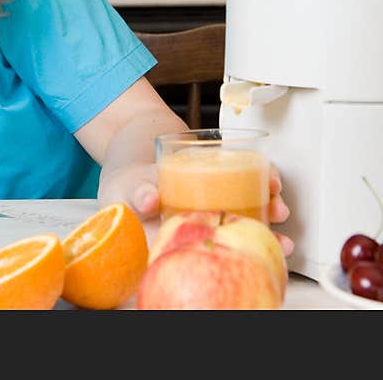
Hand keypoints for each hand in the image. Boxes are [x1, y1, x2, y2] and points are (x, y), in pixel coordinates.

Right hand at [98, 161, 293, 256]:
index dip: (227, 258)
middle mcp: (197, 228)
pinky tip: (271, 180)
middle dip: (259, 241)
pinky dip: (261, 184)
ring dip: (267, 214)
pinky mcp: (220, 188)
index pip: (203, 255)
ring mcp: (210, 209)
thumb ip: (136, 192)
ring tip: (279, 208)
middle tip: (281, 242)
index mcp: (174, 239)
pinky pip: (245, 189)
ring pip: (243, 217)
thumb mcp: (125, 186)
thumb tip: (148, 199)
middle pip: (231, 241)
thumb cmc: (127, 180)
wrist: (133, 150)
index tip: (248, 255)